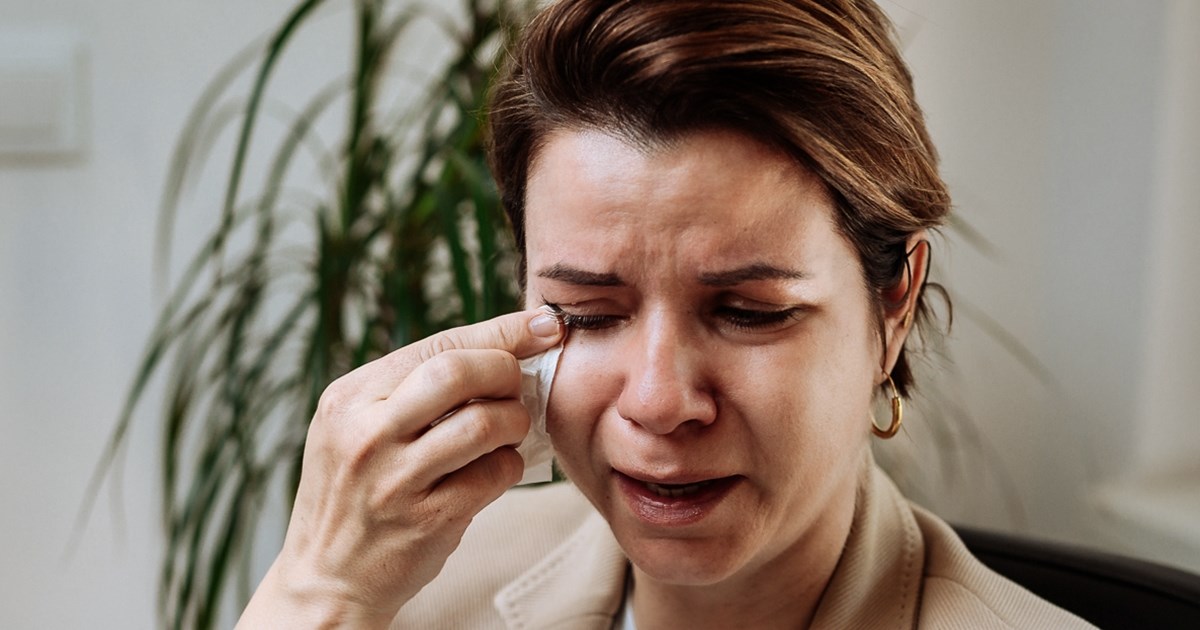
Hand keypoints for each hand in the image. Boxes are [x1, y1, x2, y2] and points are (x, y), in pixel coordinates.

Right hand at [237, 309, 563, 628]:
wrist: (326, 578)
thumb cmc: (354, 494)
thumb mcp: (355, 428)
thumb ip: (411, 390)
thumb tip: (501, 348)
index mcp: (349, 398)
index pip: (436, 345)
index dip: (500, 331)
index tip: (541, 325)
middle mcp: (366, 434)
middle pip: (458, 371)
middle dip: (506, 370)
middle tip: (517, 386)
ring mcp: (395, 479)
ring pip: (483, 424)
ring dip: (514, 421)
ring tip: (509, 430)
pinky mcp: (427, 520)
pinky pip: (493, 476)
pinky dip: (510, 466)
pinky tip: (498, 469)